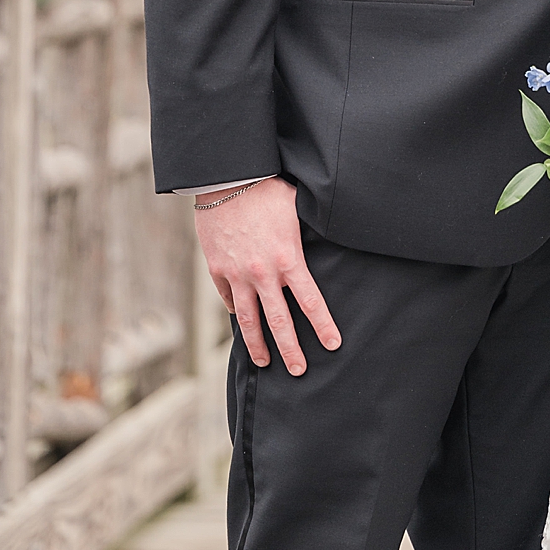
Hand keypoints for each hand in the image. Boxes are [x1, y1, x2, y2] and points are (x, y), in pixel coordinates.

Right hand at [195, 176, 340, 374]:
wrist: (228, 179)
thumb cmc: (268, 189)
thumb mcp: (298, 209)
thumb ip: (309, 232)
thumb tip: (329, 236)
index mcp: (289, 259)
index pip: (311, 302)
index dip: (323, 326)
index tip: (332, 344)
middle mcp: (263, 274)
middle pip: (280, 322)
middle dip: (291, 350)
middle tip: (299, 371)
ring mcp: (237, 275)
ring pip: (249, 320)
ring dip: (258, 344)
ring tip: (265, 361)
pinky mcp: (217, 269)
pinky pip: (229, 298)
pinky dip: (237, 311)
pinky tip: (243, 322)